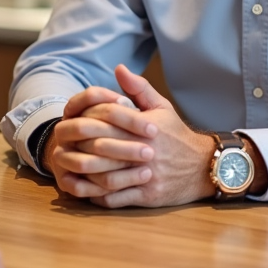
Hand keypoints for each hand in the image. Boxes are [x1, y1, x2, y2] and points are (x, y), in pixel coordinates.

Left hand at [54, 64, 216, 207]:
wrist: (203, 167)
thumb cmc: (177, 136)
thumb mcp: (162, 107)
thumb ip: (139, 88)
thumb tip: (118, 68)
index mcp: (147, 127)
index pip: (111, 118)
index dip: (88, 119)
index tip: (73, 120)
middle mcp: (147, 151)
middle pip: (103, 148)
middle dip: (80, 147)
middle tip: (64, 145)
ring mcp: (146, 176)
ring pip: (106, 177)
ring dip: (84, 174)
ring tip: (69, 169)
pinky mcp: (147, 196)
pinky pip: (115, 198)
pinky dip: (97, 195)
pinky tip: (84, 189)